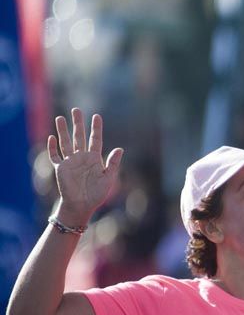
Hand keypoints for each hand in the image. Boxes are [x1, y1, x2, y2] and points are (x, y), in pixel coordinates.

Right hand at [48, 109, 122, 225]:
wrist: (82, 205)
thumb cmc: (97, 193)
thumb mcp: (108, 178)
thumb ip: (113, 163)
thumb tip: (120, 149)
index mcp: (94, 158)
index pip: (95, 140)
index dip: (96, 128)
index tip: (97, 116)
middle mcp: (82, 157)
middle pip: (79, 136)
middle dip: (78, 123)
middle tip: (76, 110)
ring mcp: (70, 161)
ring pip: (66, 142)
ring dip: (63, 130)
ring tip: (61, 117)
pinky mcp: (60, 168)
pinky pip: (55, 156)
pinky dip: (52, 147)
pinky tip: (51, 137)